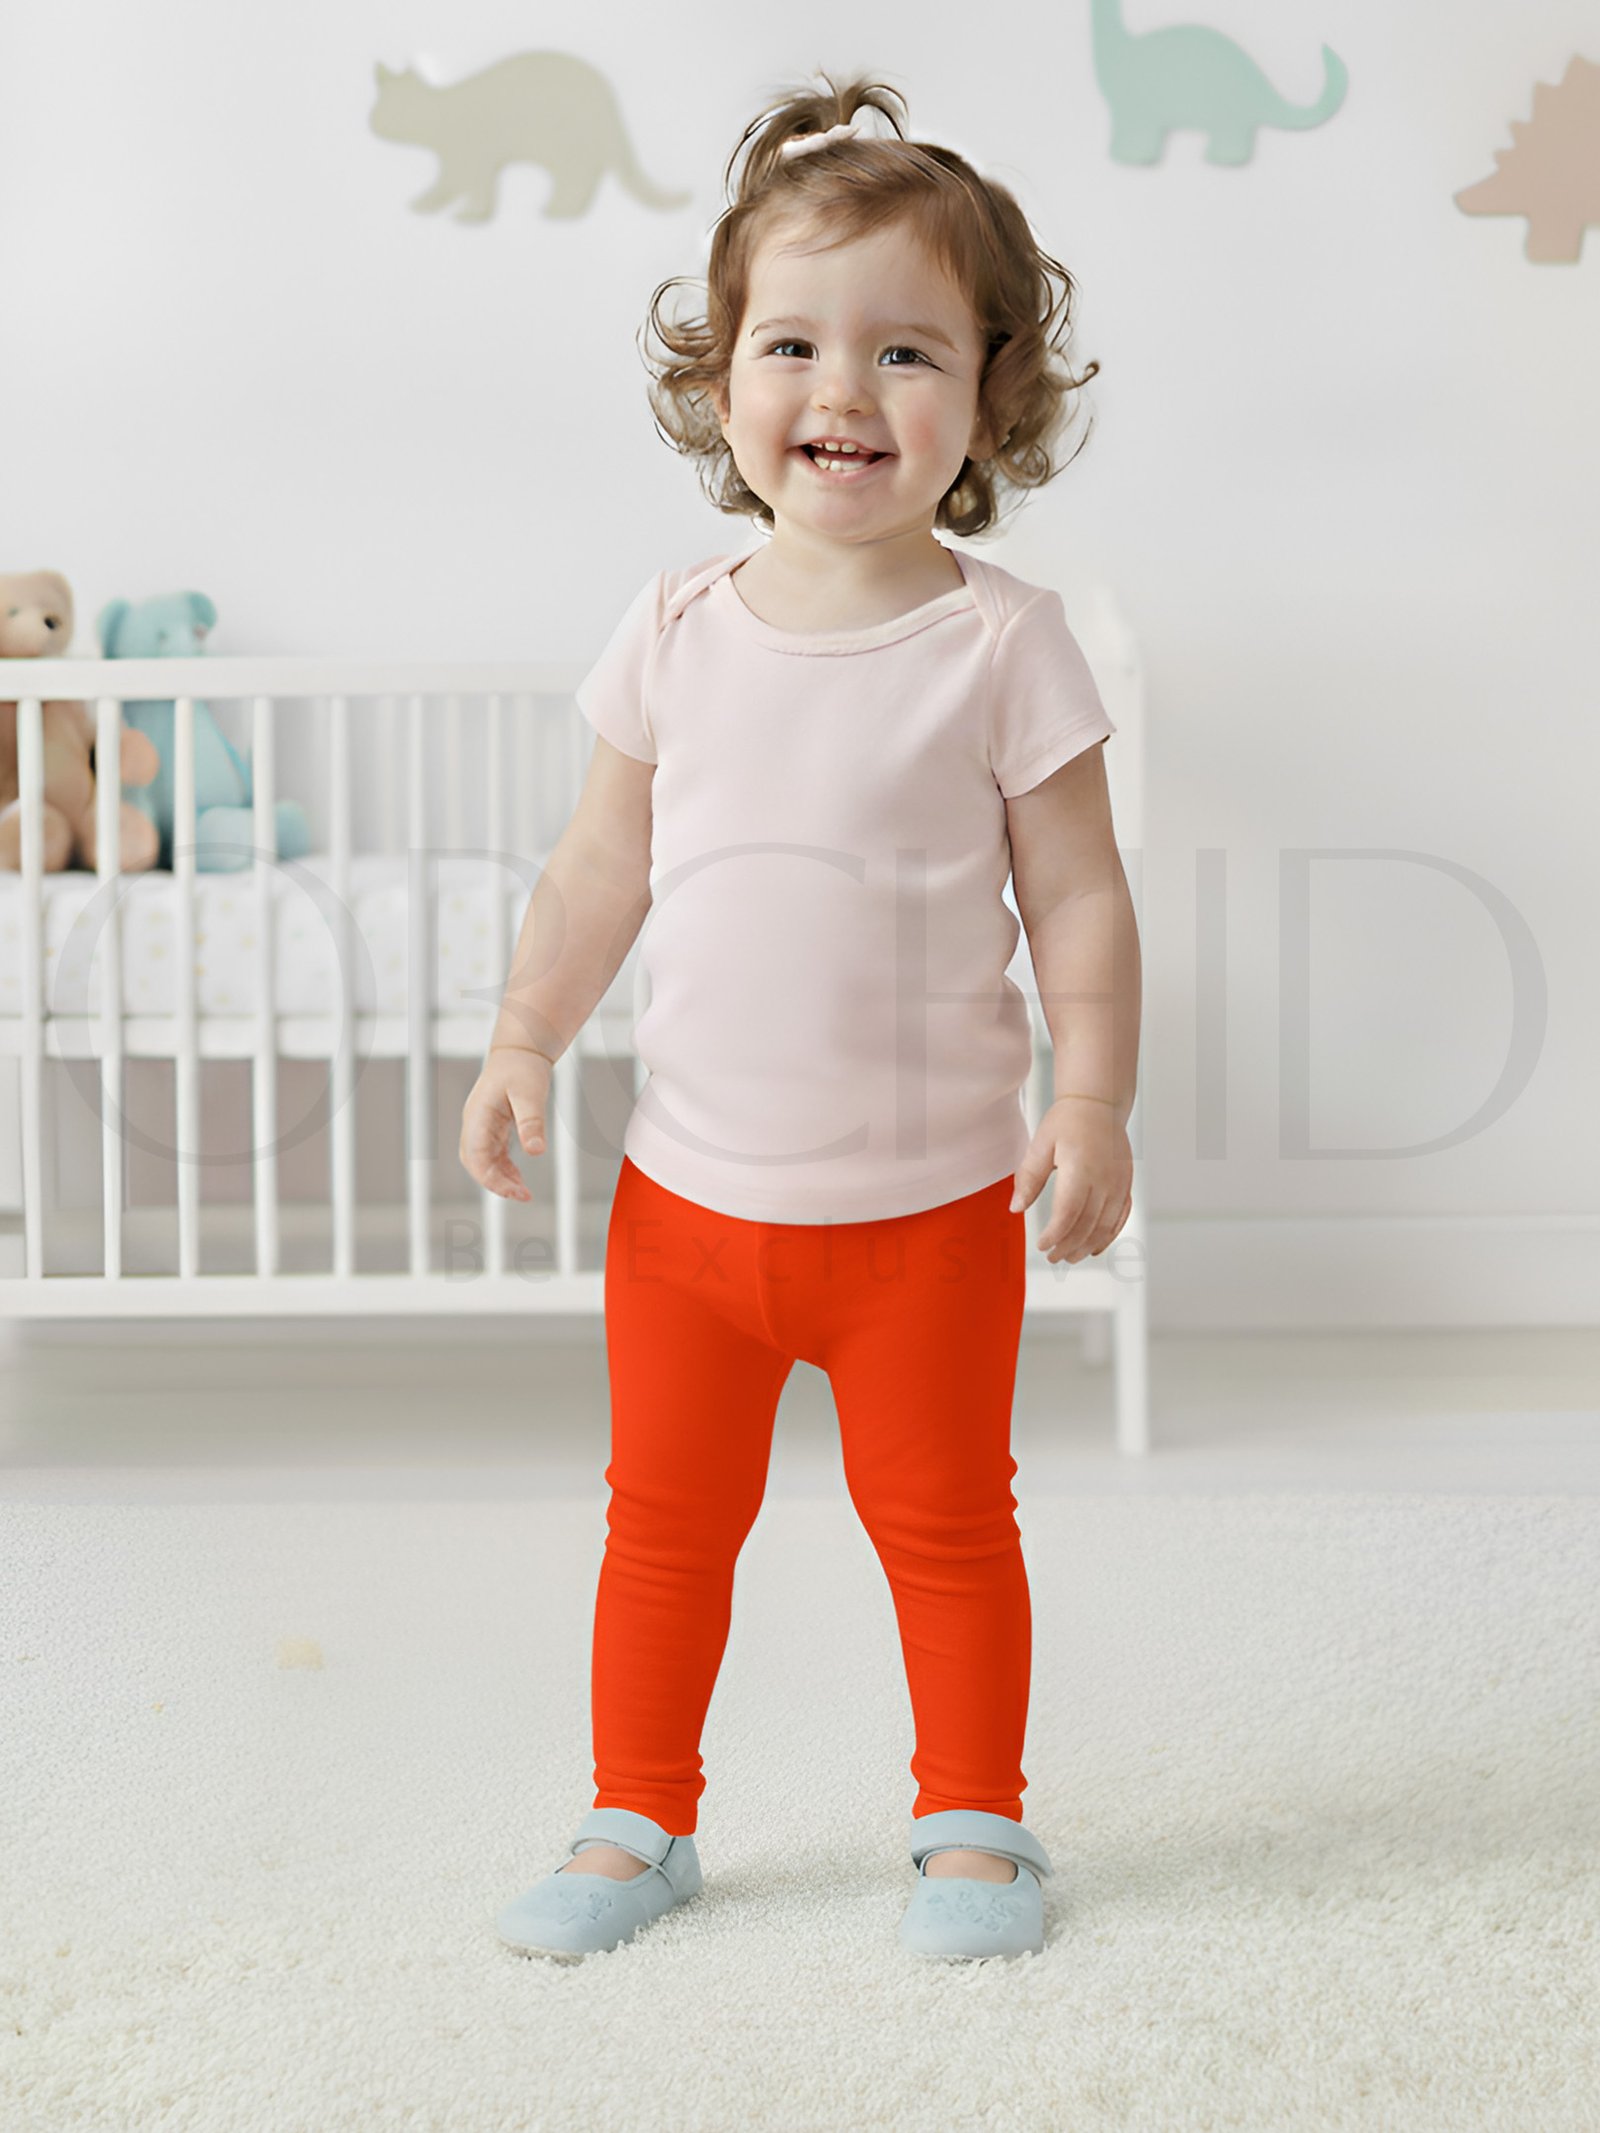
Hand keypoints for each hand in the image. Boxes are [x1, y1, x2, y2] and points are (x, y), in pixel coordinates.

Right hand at [458, 1044, 552, 1201]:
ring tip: (523, 1191)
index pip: (475, 1156)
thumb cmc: (524, 1067)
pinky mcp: (491, 1126)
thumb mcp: (530, 1094)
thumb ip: (532, 1122)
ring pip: (482, 1160)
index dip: (491, 1179)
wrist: (521, 1050)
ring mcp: (481, 1125)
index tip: (515, 1191)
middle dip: (494, 1183)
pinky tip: (519, 1177)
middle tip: (522, 1195)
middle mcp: (474, 1122)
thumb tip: (536, 1152)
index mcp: (478, 1115)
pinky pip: (492, 1154)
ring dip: (500, 1178)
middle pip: (474, 1162)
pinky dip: (503, 1168)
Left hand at [1010, 1097, 1131, 1263]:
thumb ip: (1029, 1178)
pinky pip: (1120, 1217)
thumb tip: (1016, 1208)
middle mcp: (1104, 1179)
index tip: (1042, 1245)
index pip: (1068, 1213)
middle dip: (1068, 1246)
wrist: (1099, 1104)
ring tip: (1069, 1257)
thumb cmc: (1068, 1121)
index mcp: (1081, 1169)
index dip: (1055, 1235)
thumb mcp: (1041, 1145)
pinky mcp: (1126, 1185)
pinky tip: (1094, 1247)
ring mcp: (1119, 1184)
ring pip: (1105, 1226)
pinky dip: (1108, 1236)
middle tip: (1052, 1257)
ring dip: (1087, 1246)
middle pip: (1087, 1225)